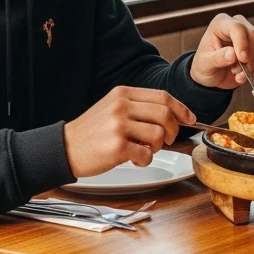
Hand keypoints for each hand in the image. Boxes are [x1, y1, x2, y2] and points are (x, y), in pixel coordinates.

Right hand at [63, 86, 195, 177]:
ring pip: (158, 134)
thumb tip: (171, 114)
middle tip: (167, 140)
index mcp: (123, 94)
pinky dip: (145, 159)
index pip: (162, 96)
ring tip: (145, 150)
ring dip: (157, 147)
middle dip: (173, 129)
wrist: (64, 148)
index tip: (189, 119)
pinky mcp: (117, 147)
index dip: (181, 108)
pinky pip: (146, 154)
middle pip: (165, 113)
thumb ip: (138, 107)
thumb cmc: (91, 131)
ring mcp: (119, 126)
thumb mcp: (112, 108)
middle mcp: (122, 106)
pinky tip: (135, 159)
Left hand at [189, 13, 253, 90]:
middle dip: (247, 58)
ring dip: (253, 65)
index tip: (242, 59)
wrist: (213, 75)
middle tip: (236, 72)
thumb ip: (217, 58)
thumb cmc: (205, 66)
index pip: (237, 27)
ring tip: (238, 74)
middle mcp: (238, 24)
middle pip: (253, 35)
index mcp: (221, 23)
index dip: (242, 43)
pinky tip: (249, 74)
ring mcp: (251, 33)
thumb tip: (232, 54)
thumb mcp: (205, 64)